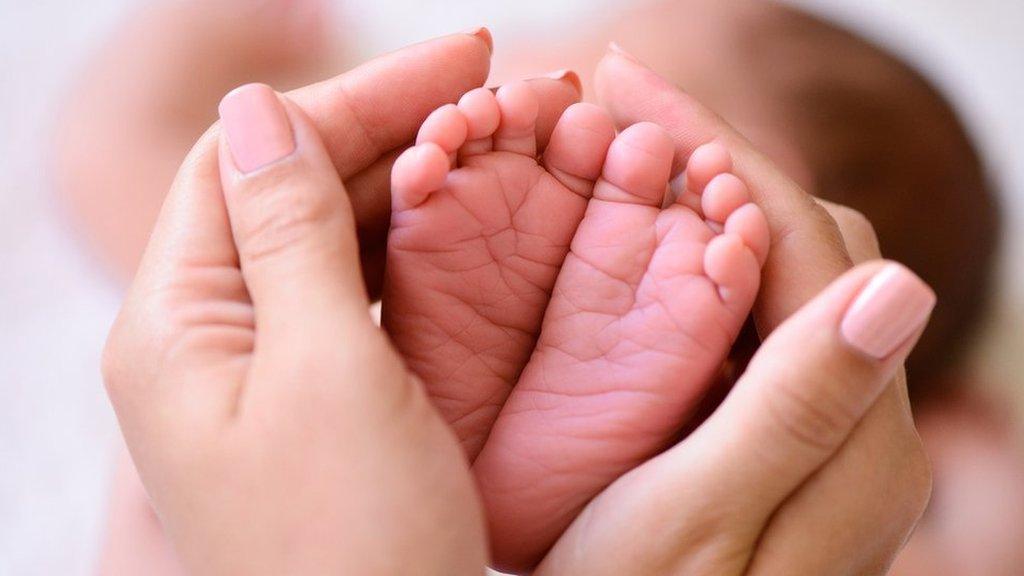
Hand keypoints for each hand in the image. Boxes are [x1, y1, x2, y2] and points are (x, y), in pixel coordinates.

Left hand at [101, 33, 580, 574]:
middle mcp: (205, 341)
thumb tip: (254, 110)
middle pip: (287, 191)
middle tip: (493, 86)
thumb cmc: (355, 548)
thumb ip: (288, 235)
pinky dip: (406, 250)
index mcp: (176, 326)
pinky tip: (461, 222)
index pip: (247, 159)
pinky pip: (351, 296)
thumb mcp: (327, 375)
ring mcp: (260, 372)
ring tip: (490, 140)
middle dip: (388, 129)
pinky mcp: (312, 401)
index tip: (458, 61)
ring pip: (325, 239)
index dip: (351, 98)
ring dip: (402, 182)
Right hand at [536, 45, 934, 574]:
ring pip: (779, 271)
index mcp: (856, 437)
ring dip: (704, 202)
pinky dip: (698, 261)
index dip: (717, 149)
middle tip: (614, 110)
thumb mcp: (700, 522)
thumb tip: (903, 281)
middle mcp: (860, 421)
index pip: (803, 243)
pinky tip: (640, 240)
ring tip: (620, 154)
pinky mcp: (778, 431)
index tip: (627, 80)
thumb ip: (800, 407)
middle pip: (805, 242)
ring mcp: (820, 424)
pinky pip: (753, 318)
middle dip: (712, 158)